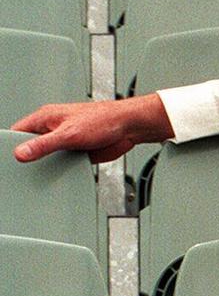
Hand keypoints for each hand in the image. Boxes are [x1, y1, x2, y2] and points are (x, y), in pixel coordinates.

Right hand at [10, 95, 174, 163]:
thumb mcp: (69, 134)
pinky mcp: (75, 151)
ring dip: (44, 166)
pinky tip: (57, 177)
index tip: (6, 160)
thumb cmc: (105, 119)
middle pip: (30, 146)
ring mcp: (64, 140)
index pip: (17, 132)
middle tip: (20, 173)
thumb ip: (44, 145)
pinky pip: (60, 163)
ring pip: (45, 157)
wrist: (130, 127)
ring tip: (37, 178)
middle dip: (27, 159)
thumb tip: (21, 153)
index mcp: (46, 118)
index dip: (10, 146)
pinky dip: (59, 170)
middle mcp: (53, 128)